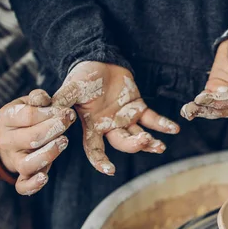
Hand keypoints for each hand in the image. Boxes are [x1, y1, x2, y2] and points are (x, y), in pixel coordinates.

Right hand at [0, 89, 75, 194]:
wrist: (8, 140)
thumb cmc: (24, 118)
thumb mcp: (27, 103)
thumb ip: (37, 99)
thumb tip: (44, 98)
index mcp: (6, 119)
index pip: (26, 116)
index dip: (48, 113)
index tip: (66, 110)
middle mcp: (8, 141)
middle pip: (31, 138)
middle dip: (53, 129)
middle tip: (69, 121)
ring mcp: (14, 160)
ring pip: (28, 163)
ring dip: (48, 154)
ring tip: (63, 142)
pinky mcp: (21, 176)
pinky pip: (23, 186)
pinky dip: (33, 185)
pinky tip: (45, 178)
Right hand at [51, 61, 179, 174]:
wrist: (98, 58)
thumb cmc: (83, 76)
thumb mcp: (71, 88)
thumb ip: (63, 101)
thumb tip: (53, 113)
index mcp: (93, 126)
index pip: (95, 149)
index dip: (101, 161)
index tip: (110, 170)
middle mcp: (110, 127)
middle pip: (123, 143)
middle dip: (134, 145)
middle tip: (144, 140)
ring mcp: (125, 119)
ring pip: (139, 135)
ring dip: (150, 142)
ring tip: (160, 145)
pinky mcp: (138, 108)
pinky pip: (153, 119)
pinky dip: (164, 125)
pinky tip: (174, 129)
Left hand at [181, 34, 227, 119]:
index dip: (224, 100)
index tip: (211, 95)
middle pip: (223, 109)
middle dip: (209, 108)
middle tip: (195, 105)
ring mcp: (225, 96)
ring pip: (213, 108)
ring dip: (200, 110)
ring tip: (187, 111)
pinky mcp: (214, 91)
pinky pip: (205, 102)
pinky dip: (196, 106)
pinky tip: (186, 110)